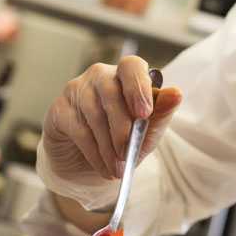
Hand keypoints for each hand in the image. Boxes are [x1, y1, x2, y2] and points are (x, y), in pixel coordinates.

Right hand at [40, 56, 183, 192]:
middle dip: (122, 127)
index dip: (137, 86)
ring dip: (108, 147)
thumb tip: (176, 93)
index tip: (143, 112)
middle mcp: (100, 76)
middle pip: (111, 92)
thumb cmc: (122, 141)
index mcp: (126, 76)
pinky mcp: (59, 109)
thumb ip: (161, 114)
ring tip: (118, 169)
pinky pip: (78, 130)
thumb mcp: (146, 133)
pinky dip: (94, 153)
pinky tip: (104, 168)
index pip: (131, 65)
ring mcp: (76, 90)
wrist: (89, 164)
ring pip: (94, 114)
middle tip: (127, 153)